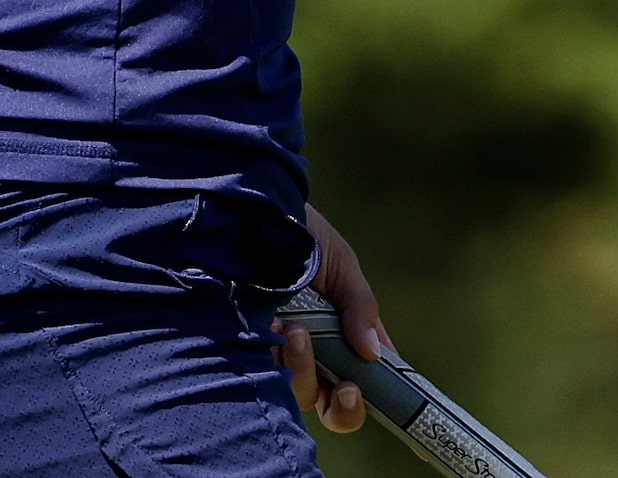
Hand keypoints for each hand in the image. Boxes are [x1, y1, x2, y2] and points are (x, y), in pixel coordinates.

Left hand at [273, 203, 388, 433]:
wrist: (254, 213)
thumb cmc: (304, 236)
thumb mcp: (342, 266)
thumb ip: (360, 306)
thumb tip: (373, 353)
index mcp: (342, 336)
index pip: (360, 382)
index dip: (365, 398)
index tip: (361, 389)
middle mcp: (312, 353)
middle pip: (329, 403)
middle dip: (340, 405)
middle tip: (345, 387)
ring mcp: (278, 353)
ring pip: (296, 392)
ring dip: (302, 368)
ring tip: (297, 329)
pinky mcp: (244, 349)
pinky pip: (260, 375)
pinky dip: (270, 359)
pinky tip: (272, 327)